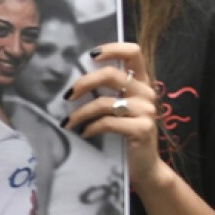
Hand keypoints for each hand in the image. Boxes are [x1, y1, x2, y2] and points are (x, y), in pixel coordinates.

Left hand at [62, 42, 164, 190]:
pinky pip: (107, 122)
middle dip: (84, 83)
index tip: (90, 55)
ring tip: (69, 122)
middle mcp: (147, 92)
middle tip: (67, 95)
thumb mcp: (119, 108)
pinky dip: (91, 127)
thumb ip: (107, 91)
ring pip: (104, 102)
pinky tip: (84, 133)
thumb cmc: (126, 134)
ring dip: (81, 113)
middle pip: (111, 74)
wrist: (145, 166)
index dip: (112, 48)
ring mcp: (147, 110)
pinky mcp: (142, 128)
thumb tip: (74, 82)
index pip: (133, 52)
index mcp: (142, 82)